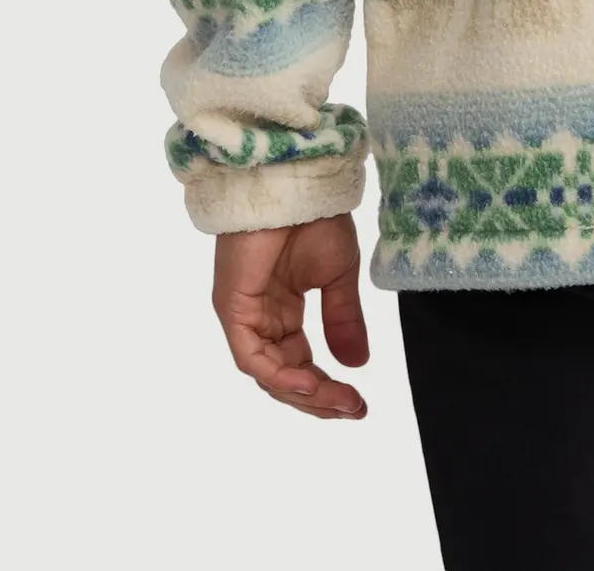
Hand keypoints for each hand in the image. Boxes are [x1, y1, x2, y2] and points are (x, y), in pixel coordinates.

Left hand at [211, 213, 368, 418]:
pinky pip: (252, 357)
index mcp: (282, 311)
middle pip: (284, 377)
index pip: (299, 364)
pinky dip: (280, 376)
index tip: (359, 404)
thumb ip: (343, 320)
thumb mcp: (338, 275)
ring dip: (304, 393)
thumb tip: (357, 365)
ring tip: (339, 402)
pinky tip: (310, 383)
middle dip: (319, 399)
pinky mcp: (233, 309)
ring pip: (268, 374)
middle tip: (353, 410)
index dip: (328, 389)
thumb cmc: (314, 217)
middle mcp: (260, 320)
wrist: (296, 183)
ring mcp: (244, 317)